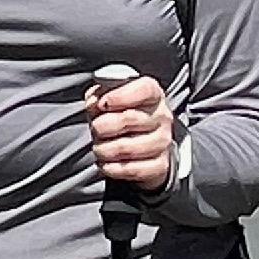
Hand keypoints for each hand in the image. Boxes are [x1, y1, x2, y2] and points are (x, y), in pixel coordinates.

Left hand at [86, 72, 173, 194]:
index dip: (119, 96)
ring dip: (103, 149)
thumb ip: (101, 93)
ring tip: (100, 146)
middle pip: (129, 119)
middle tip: (96, 128)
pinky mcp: (160, 165)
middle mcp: (162, 117)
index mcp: (153, 94)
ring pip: (125, 148)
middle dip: (102, 125)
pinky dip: (111, 167)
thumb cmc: (122, 116)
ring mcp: (163, 142)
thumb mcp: (110, 97)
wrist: (140, 144)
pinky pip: (130, 169)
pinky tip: (107, 161)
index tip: (102, 104)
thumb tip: (95, 101)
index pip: (143, 89)